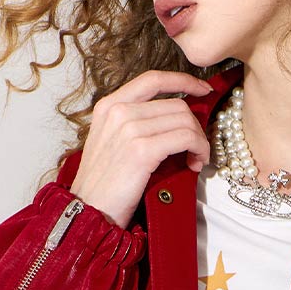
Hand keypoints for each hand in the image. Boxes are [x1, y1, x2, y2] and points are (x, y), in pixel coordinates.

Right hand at [69, 69, 214, 228]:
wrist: (88, 211)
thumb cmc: (103, 184)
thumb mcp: (111, 142)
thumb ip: (134, 123)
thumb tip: (172, 117)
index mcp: (109, 106)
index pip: (153, 79)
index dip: (183, 81)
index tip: (202, 90)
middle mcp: (118, 111)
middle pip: (176, 104)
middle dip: (195, 125)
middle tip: (197, 147)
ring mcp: (129, 129)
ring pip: (185, 120)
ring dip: (199, 140)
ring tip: (196, 158)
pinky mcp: (142, 150)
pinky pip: (186, 138)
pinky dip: (199, 149)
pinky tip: (194, 163)